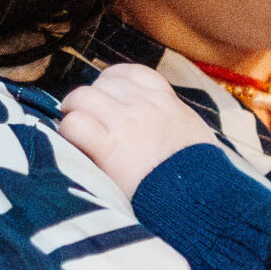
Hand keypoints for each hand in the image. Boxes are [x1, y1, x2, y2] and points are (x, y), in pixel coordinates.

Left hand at [58, 64, 213, 194]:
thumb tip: (158, 124)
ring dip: (74, 112)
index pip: (131, 73)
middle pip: (102, 84)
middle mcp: (144, 105)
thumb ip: (171, 119)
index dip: (111, 82)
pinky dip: (69, 132)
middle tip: (88, 119)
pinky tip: (74, 144)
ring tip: (75, 129)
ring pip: (82, 97)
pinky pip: (74, 124)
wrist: (200, 195)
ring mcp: (125, 123)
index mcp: (166, 101)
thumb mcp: (194, 133)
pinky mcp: (108, 147)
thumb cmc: (201, 172)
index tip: (106, 97)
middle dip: (91, 99)